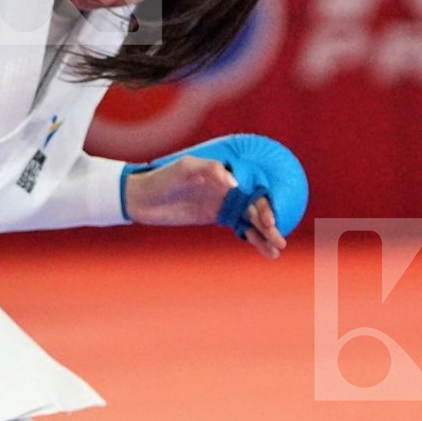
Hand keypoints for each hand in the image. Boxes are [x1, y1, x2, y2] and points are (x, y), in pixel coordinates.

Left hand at [123, 155, 286, 259]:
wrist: (142, 197)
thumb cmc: (163, 177)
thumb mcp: (184, 168)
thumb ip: (210, 170)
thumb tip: (234, 185)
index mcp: (225, 175)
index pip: (253, 191)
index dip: (264, 206)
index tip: (269, 222)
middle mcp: (228, 189)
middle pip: (256, 208)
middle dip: (270, 224)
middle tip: (279, 240)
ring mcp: (223, 203)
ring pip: (251, 221)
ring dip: (266, 235)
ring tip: (276, 252)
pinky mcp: (216, 217)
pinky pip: (240, 228)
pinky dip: (253, 239)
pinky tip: (265, 251)